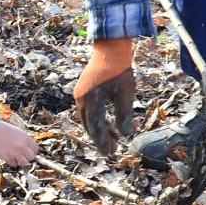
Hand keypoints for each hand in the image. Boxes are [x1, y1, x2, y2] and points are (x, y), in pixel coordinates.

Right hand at [0, 120, 36, 166]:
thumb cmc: (2, 129)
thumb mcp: (17, 131)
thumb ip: (23, 139)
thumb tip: (27, 148)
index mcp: (26, 137)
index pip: (35, 149)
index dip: (31, 151)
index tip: (27, 152)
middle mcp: (23, 145)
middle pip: (31, 157)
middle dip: (26, 157)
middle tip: (21, 155)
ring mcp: (16, 152)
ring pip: (24, 163)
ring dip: (20, 161)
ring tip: (15, 158)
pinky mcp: (8, 157)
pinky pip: (14, 164)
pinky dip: (11, 162)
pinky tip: (7, 157)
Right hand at [72, 38, 135, 155]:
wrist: (110, 49)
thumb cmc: (120, 70)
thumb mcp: (126, 94)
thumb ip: (124, 115)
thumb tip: (126, 134)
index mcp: (92, 100)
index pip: (96, 128)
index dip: (102, 143)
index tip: (110, 154)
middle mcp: (82, 99)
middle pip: (89, 126)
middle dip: (100, 139)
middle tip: (112, 151)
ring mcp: (80, 94)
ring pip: (87, 119)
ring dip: (99, 130)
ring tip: (113, 139)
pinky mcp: (82, 91)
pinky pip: (87, 111)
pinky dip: (97, 120)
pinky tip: (107, 124)